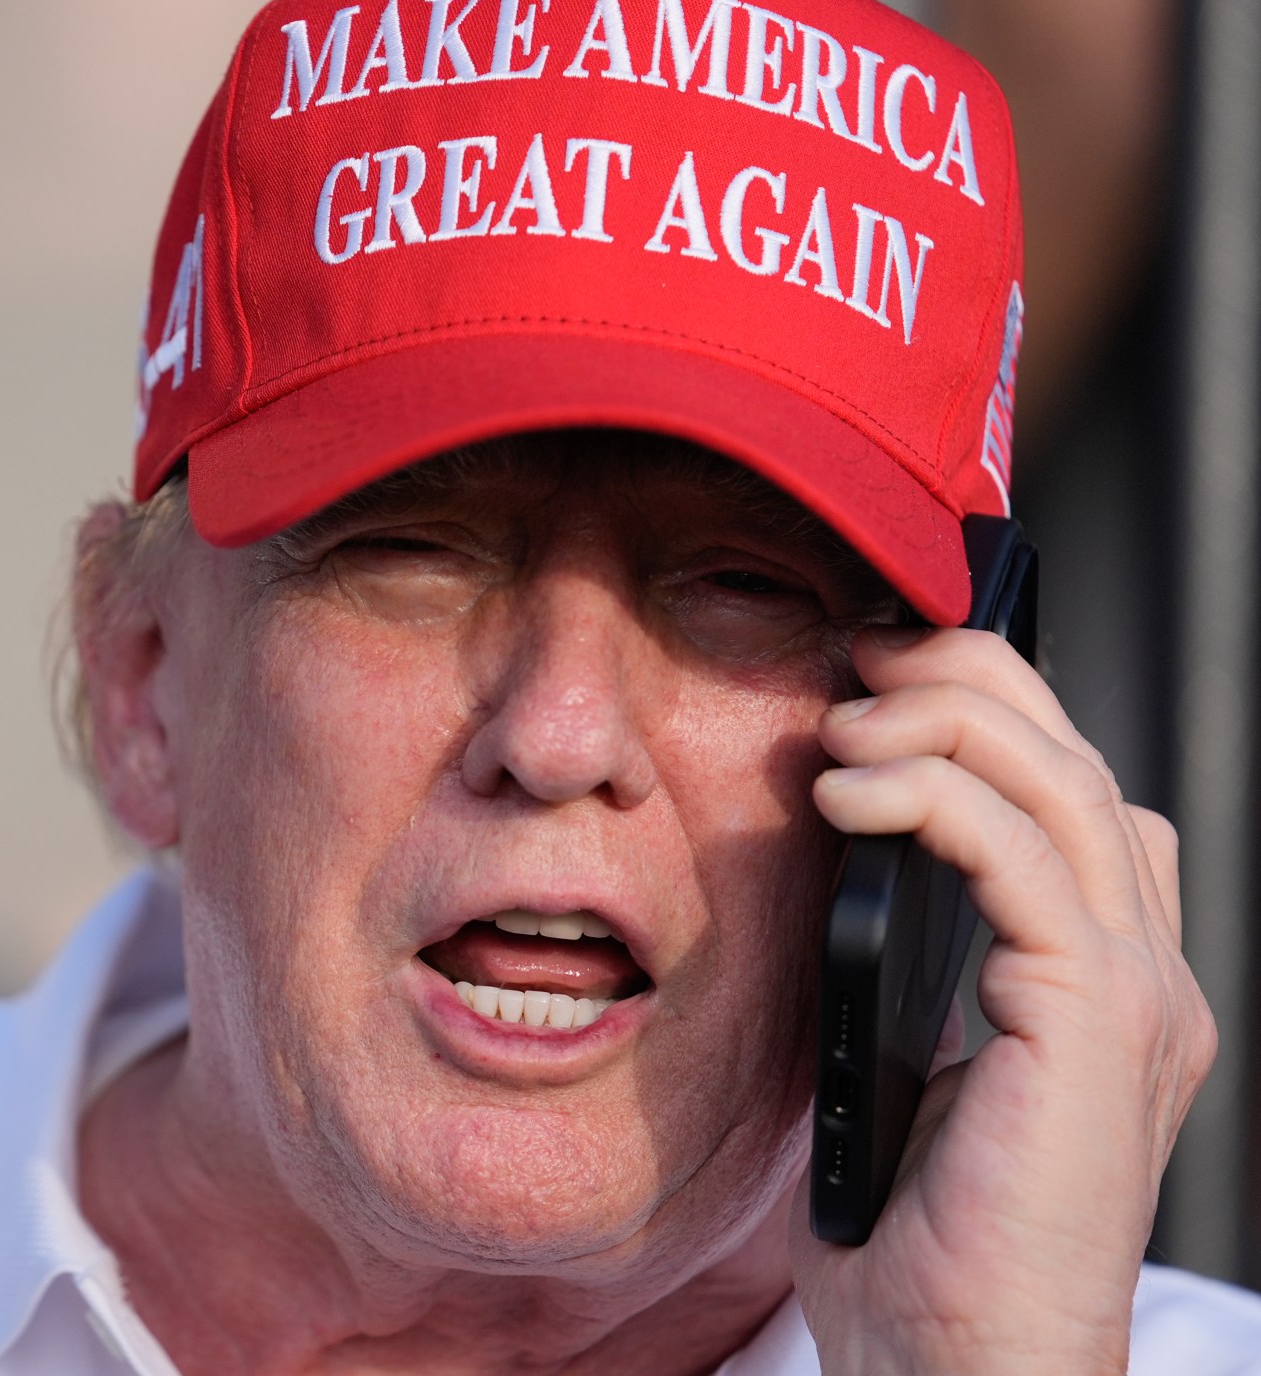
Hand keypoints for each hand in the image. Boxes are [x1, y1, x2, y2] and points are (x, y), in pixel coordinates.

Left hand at [789, 626, 1214, 1374]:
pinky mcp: (1096, 1025)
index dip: (982, 707)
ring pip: (1060, 788)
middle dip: (966, 681)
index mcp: (1101, 982)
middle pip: (1078, 761)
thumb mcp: (889, 1058)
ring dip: (940, 727)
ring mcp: (1136, 998)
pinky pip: (1027, 863)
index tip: (868, 673)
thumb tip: (817, 856)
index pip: (1069, 791)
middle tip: (858, 657)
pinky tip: (851, 794)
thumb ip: (887, 960)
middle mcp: (1144, 975)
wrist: (962, 1363)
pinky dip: (935, 800)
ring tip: (840, 725)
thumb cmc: (916, 1237)